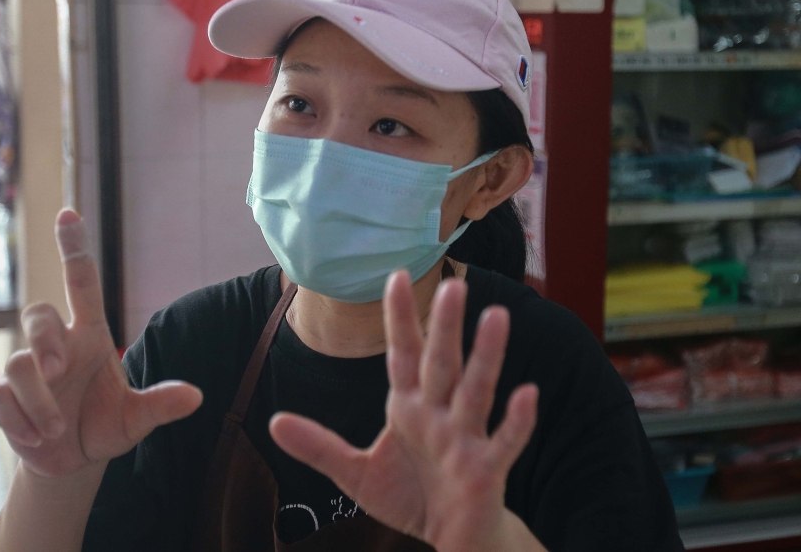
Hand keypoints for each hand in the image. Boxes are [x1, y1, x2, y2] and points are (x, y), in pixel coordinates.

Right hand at [0, 209, 202, 477]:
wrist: (74, 460)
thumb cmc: (106, 425)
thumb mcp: (137, 419)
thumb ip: (161, 405)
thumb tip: (196, 397)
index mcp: (91, 336)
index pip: (82, 282)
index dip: (75, 249)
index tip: (69, 214)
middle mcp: (58, 345)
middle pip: (37, 313)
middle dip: (43, 338)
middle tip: (57, 370)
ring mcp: (28, 370)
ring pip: (19, 363)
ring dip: (39, 400)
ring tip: (58, 429)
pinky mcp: (5, 397)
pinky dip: (20, 421)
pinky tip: (38, 438)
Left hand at [270, 270, 539, 551]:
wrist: (450, 540)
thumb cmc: (410, 496)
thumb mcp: (355, 472)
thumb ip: (319, 446)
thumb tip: (272, 422)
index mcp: (409, 407)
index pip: (404, 354)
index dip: (400, 319)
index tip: (396, 276)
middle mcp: (439, 414)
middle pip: (442, 363)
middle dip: (444, 326)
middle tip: (452, 285)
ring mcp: (465, 439)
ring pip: (476, 391)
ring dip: (487, 355)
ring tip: (497, 317)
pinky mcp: (486, 470)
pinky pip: (504, 442)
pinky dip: (516, 420)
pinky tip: (527, 392)